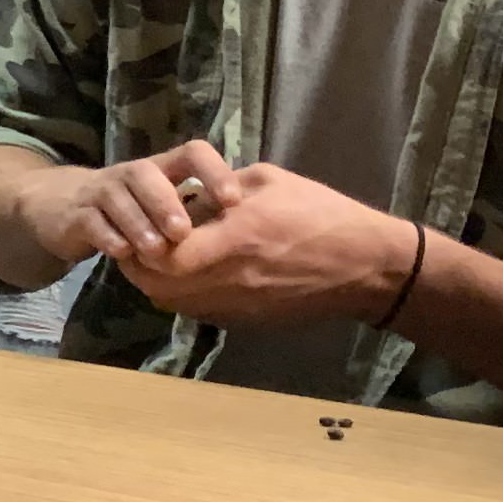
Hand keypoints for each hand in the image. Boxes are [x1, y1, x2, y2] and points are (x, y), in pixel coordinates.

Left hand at [89, 141, 420, 329]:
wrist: (365, 266)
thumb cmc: (322, 214)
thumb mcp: (269, 181)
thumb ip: (219, 187)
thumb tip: (184, 195)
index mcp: (235, 239)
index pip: (163, 254)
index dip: (140, 241)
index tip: (138, 221)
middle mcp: (230, 279)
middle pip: (159, 286)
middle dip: (139, 265)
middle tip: (137, 240)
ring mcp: (237, 306)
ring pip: (174, 303)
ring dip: (157, 281)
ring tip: (159, 255)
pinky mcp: (246, 320)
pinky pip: (198, 310)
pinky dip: (183, 293)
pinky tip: (191, 271)